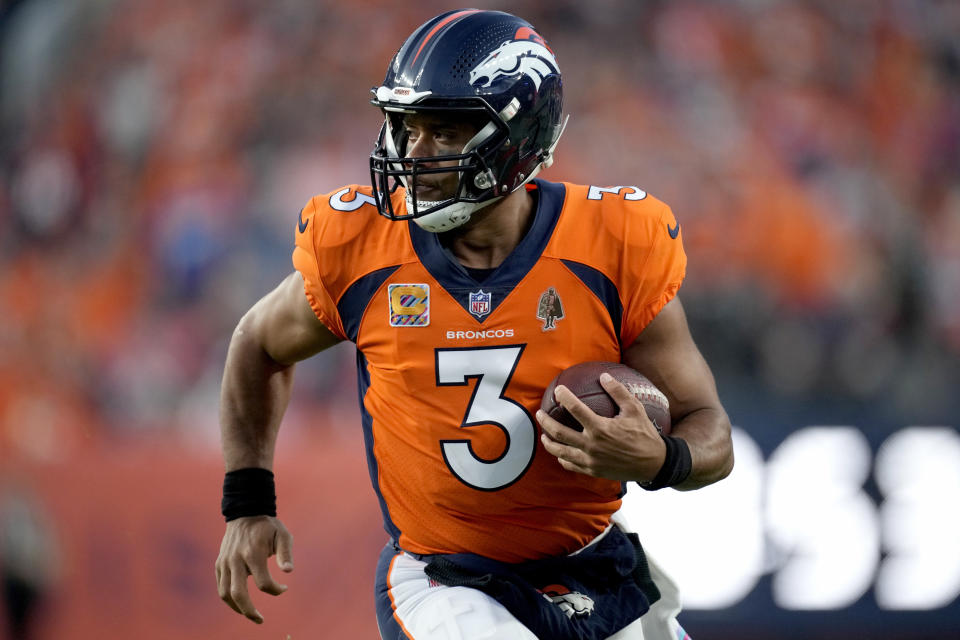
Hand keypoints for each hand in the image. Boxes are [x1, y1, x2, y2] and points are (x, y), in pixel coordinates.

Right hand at [215, 515, 293, 623]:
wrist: (246, 512)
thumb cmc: (268, 526)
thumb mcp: (283, 534)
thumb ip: (286, 553)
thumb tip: (289, 571)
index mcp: (253, 553)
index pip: (263, 582)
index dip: (276, 590)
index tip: (284, 588)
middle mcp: (236, 559)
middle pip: (238, 594)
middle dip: (249, 611)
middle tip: (260, 619)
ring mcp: (225, 562)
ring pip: (225, 593)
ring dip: (237, 608)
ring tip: (250, 614)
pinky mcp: (219, 563)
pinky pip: (220, 586)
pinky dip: (229, 598)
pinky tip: (240, 603)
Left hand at [536, 372, 665, 481]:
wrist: (653, 464)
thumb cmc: (644, 435)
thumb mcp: (635, 410)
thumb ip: (618, 392)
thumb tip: (604, 376)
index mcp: (600, 428)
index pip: (575, 409)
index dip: (564, 397)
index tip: (557, 390)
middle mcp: (591, 445)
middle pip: (559, 432)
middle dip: (546, 422)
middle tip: (540, 414)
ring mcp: (590, 460)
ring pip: (560, 452)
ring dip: (549, 442)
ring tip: (544, 435)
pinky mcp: (592, 471)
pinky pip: (570, 465)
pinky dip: (562, 458)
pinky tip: (560, 453)